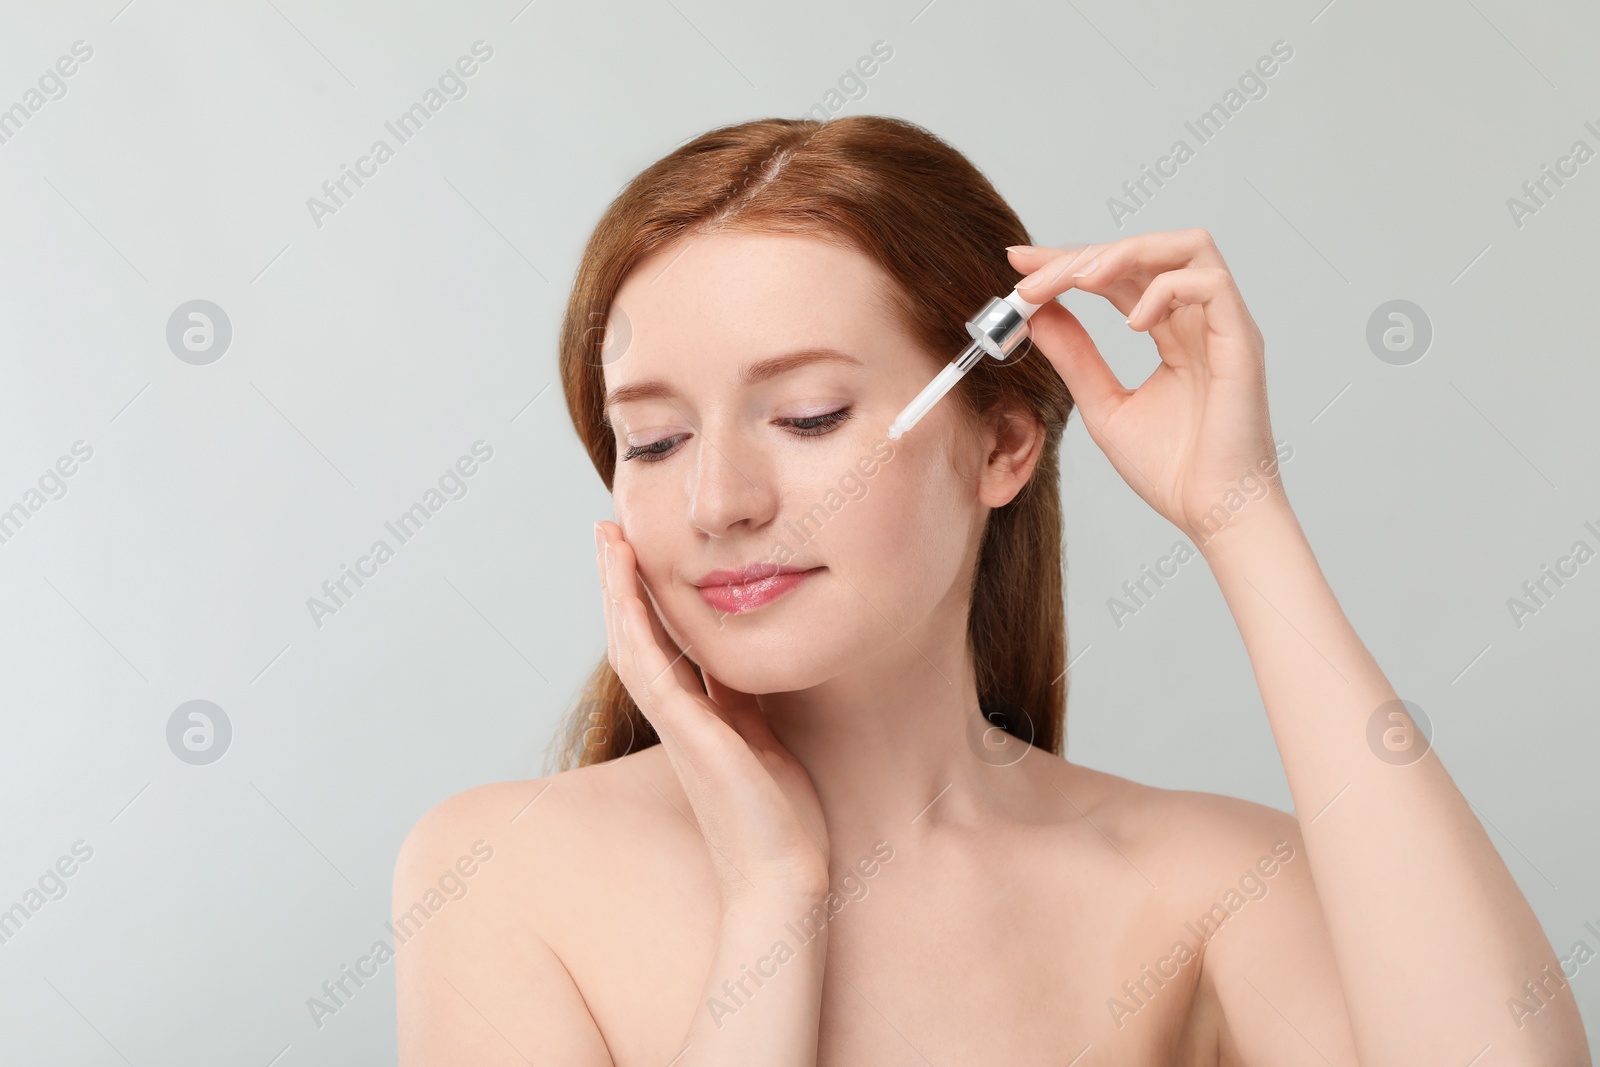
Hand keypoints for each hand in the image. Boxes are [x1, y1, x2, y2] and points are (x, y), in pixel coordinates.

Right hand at [594, 521, 830, 907]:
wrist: (784, 882)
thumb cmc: (782, 822)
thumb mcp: (765, 740)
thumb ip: (749, 702)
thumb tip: (754, 658)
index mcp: (696, 718)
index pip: (662, 644)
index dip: (646, 597)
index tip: (639, 550)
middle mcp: (676, 719)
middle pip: (635, 636)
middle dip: (621, 582)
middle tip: (608, 529)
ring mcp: (677, 728)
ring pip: (632, 645)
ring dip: (618, 591)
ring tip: (609, 540)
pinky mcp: (689, 736)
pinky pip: (651, 670)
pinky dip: (637, 626)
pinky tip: (630, 588)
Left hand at [1008, 230, 1290, 543]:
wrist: (1212, 516)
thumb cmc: (1172, 471)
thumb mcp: (1103, 404)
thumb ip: (1074, 357)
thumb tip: (1037, 315)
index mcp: (1172, 334)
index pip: (1120, 276)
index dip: (1070, 261)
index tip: (1020, 262)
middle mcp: (1200, 321)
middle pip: (1146, 252)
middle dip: (1084, 255)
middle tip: (1034, 278)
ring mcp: (1224, 327)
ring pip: (1187, 246)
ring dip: (1128, 252)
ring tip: (1083, 280)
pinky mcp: (1242, 341)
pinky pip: (1210, 283)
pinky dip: (1164, 290)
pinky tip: (1133, 323)